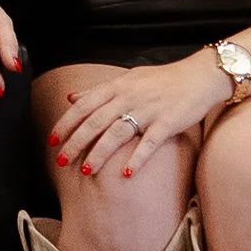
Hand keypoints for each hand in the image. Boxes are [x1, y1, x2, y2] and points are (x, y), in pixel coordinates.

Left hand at [49, 51, 231, 179]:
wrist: (199, 76)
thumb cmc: (162, 80)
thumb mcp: (127, 78)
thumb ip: (99, 90)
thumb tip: (71, 98)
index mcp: (117, 86)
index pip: (84, 106)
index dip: (66, 123)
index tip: (51, 140)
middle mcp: (129, 97)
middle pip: (95, 121)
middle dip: (76, 142)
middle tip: (61, 160)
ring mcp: (148, 110)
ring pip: (117, 133)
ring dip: (100, 153)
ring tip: (86, 170)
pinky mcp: (167, 122)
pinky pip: (149, 143)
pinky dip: (137, 158)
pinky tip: (126, 174)